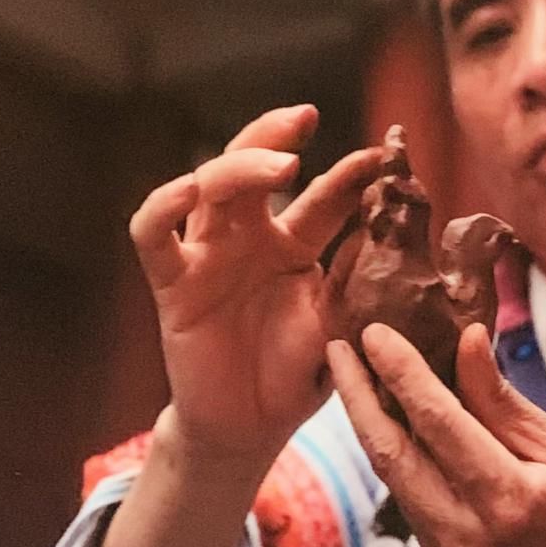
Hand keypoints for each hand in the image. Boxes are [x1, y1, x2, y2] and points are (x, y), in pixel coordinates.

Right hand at [129, 105, 380, 464]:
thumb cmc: (298, 374)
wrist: (253, 429)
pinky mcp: (173, 284)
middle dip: (277, 137)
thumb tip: (390, 226)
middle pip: (254, 168)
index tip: (383, 155)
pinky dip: (163, 206)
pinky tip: (189, 188)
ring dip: (240, 166)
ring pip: (209, 189)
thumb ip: (357, 278)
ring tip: (282, 164)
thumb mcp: (339, 322)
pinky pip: (154, 235)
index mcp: (294, 246)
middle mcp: (249, 240)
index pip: (322, 196)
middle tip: (306, 117)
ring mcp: (208, 257)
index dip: (350, 173)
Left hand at [327, 323, 545, 546]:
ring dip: (367, 423)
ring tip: (355, 377)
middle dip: (356, 394)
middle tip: (338, 349)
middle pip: (389, 451)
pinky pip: (406, 496)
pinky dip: (394, 454)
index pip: (438, 419)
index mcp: (507, 497)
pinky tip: (392, 423)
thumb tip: (467, 341)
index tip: (374, 333)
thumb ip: (503, 402)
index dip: (401, 370)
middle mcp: (465, 531)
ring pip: (390, 475)